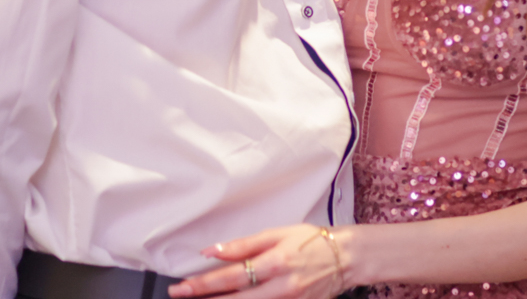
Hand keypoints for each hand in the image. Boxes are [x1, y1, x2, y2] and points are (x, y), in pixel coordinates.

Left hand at [168, 225, 345, 298]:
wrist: (346, 257)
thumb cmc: (312, 241)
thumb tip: (213, 250)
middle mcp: (281, 287)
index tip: (182, 287)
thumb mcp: (278, 234)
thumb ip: (244, 244)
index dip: (203, 284)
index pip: (231, 276)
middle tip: (180, 295)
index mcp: (275, 262)